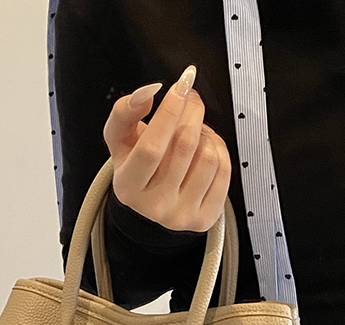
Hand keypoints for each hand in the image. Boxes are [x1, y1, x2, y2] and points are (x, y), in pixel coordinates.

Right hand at [103, 64, 231, 232]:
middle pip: (185, 145)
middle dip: (192, 111)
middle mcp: (155, 206)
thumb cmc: (137, 169)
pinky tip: (205, 149)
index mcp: (129, 187)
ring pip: (208, 156)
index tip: (181, 86)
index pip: (152, 147)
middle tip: (189, 99)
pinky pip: (223, 171)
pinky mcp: (205, 218)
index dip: (169, 112)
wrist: (150, 207)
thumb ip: (124, 113)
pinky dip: (218, 149)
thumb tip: (148, 93)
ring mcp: (181, 215)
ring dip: (205, 132)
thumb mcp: (120, 141)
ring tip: (194, 132)